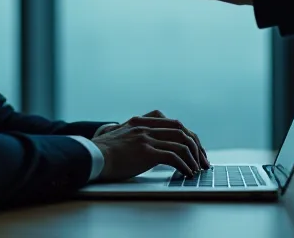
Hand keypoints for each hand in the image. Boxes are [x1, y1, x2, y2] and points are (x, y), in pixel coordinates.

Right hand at [91, 110, 209, 181]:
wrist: (90, 157)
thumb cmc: (102, 153)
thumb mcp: (119, 136)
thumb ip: (134, 135)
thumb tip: (147, 146)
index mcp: (141, 121)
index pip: (174, 123)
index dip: (188, 136)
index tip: (195, 148)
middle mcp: (145, 126)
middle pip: (182, 131)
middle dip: (196, 146)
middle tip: (203, 160)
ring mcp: (146, 137)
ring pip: (181, 143)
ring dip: (193, 158)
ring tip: (197, 169)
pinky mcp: (145, 151)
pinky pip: (173, 156)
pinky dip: (184, 165)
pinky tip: (187, 173)